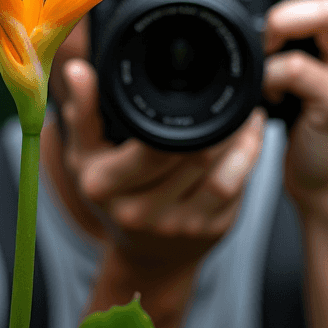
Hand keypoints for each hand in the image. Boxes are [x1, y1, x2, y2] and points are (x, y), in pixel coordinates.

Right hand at [60, 58, 265, 271]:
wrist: (144, 257)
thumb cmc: (114, 196)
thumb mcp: (84, 156)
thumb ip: (83, 112)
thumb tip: (77, 70)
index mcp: (106, 186)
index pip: (151, 149)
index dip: (178, 120)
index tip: (192, 93)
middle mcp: (141, 212)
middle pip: (193, 158)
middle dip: (215, 125)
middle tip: (227, 99)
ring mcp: (178, 226)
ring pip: (221, 174)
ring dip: (238, 141)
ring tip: (244, 115)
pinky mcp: (211, 232)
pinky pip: (236, 190)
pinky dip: (248, 161)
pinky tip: (249, 140)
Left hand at [261, 0, 327, 206]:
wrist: (324, 180)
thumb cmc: (305, 119)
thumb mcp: (299, 63)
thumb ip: (288, 21)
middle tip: (263, 0)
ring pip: (327, 16)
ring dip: (282, 21)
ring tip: (262, 48)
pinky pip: (298, 69)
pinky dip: (270, 73)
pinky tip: (264, 91)